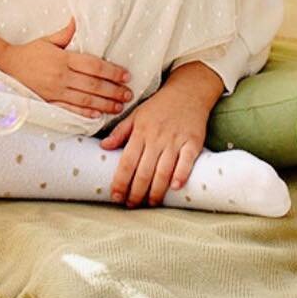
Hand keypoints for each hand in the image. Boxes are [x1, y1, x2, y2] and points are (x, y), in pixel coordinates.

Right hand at [1, 17, 132, 116]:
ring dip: (105, 104)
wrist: (8, 66)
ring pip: (85, 99)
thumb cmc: (31, 51)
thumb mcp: (49, 40)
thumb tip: (80, 19)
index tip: (126, 75)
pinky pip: (70, 110)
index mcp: (63, 59)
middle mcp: (61, 76)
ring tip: (119, 106)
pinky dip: (85, 113)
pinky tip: (97, 115)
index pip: (93, 66)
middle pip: (93, 85)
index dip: (112, 71)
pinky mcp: (49, 102)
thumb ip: (67, 33)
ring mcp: (55, 92)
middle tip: (129, 94)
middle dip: (113, 90)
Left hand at [98, 61, 224, 205]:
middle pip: (144, 170)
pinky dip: (181, 174)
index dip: (120, 181)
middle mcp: (156, 137)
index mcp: (140, 131)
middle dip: (136, 191)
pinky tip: (175, 187)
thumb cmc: (160, 105)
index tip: (115, 196)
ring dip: (156, 190)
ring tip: (150, 203)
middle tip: (131, 205)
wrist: (188, 91)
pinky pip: (186, 161)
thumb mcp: (136, 114)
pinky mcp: (193, 142)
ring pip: (163, 170)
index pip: (126, 161)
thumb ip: (120, 132)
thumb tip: (103, 147)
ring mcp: (175, 140)